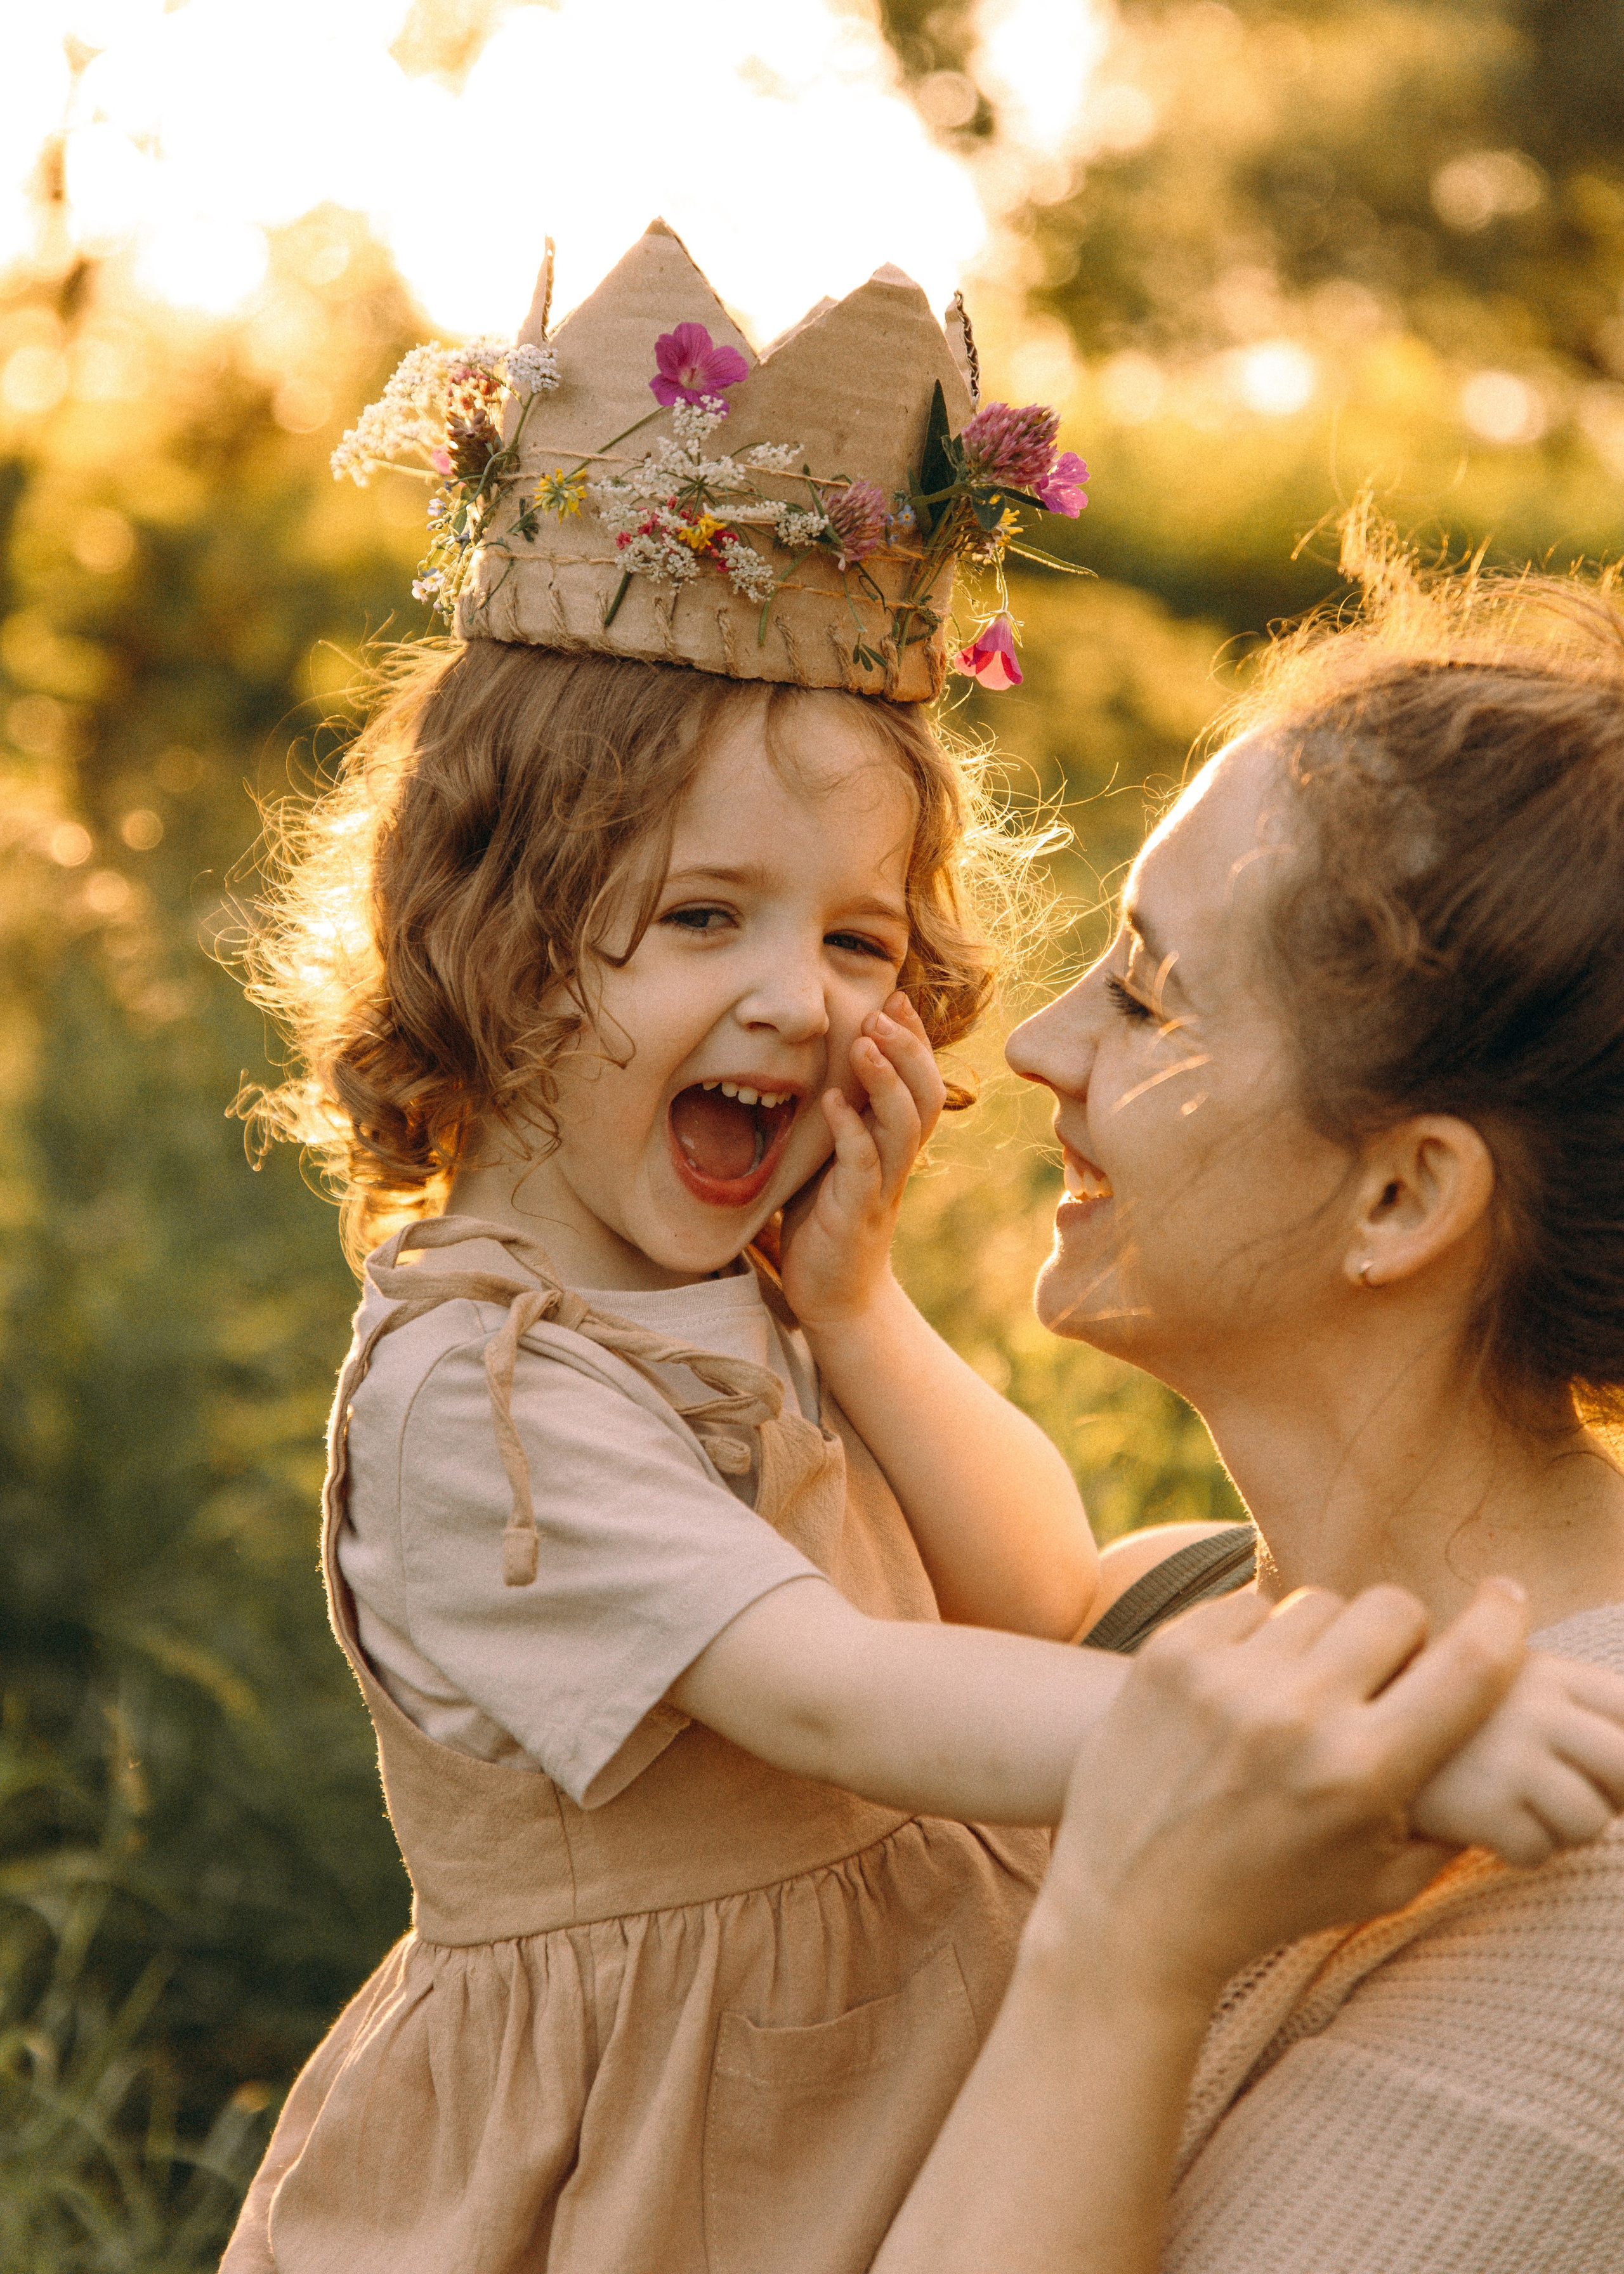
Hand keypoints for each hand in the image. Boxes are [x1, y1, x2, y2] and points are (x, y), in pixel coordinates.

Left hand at [778, 991, 945, 1328]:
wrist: (833, 1295)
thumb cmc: (826, 1221)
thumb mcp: (833, 1156)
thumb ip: (839, 1115)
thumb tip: (820, 1062)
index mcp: (894, 1142)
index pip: (920, 1080)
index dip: (915, 1039)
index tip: (897, 997)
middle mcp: (898, 1160)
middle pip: (927, 1094)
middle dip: (909, 1048)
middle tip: (884, 1008)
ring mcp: (881, 1186)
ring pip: (905, 1124)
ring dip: (886, 1079)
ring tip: (864, 1041)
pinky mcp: (856, 1212)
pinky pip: (863, 1165)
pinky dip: (850, 1129)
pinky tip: (831, 1102)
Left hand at [1034, 1578, 1527, 2009]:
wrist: (1130, 1911)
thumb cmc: (1267, 1901)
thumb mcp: (1379, 1880)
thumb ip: (1448, 1813)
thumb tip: (1489, 1731)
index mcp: (1362, 1773)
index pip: (1466, 1668)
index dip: (1499, 1625)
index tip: (1505, 1599)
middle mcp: (1296, 1716)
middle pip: (1393, 1610)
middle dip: (1401, 1638)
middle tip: (1378, 1676)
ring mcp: (1225, 1678)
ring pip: (1319, 1603)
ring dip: (1325, 1641)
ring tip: (1300, 1694)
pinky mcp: (1168, 1654)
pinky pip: (1249, 1604)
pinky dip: (1257, 1638)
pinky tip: (1242, 1690)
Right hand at [1409, 1648, 1623, 1864]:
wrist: (1352, 1732)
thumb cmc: (1449, 1718)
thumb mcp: (1510, 1684)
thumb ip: (1575, 1707)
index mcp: (1546, 1670)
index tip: (1603, 1768)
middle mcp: (1533, 1706)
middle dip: (1613, 1795)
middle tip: (1574, 1794)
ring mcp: (1508, 1754)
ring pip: (1589, 1819)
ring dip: (1562, 1828)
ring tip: (1522, 1810)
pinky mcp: (1481, 1804)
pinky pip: (1539, 1850)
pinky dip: (1521, 1849)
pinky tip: (1491, 1827)